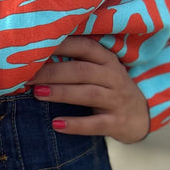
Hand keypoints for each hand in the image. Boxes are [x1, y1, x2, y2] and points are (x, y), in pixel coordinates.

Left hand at [26, 36, 149, 143]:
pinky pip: (95, 124)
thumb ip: (76, 63)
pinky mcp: (116, 123)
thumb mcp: (100, 71)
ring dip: (62, 93)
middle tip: (28, 75)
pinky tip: (56, 124)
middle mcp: (114, 77)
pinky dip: (75, 125)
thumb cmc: (109, 89)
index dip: (62, 45)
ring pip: (88, 94)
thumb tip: (34, 57)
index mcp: (107, 60)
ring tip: (37, 93)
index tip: (36, 46)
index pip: (85, 46)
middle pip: (82, 71)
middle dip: (53, 72)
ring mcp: (117, 100)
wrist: (141, 116)